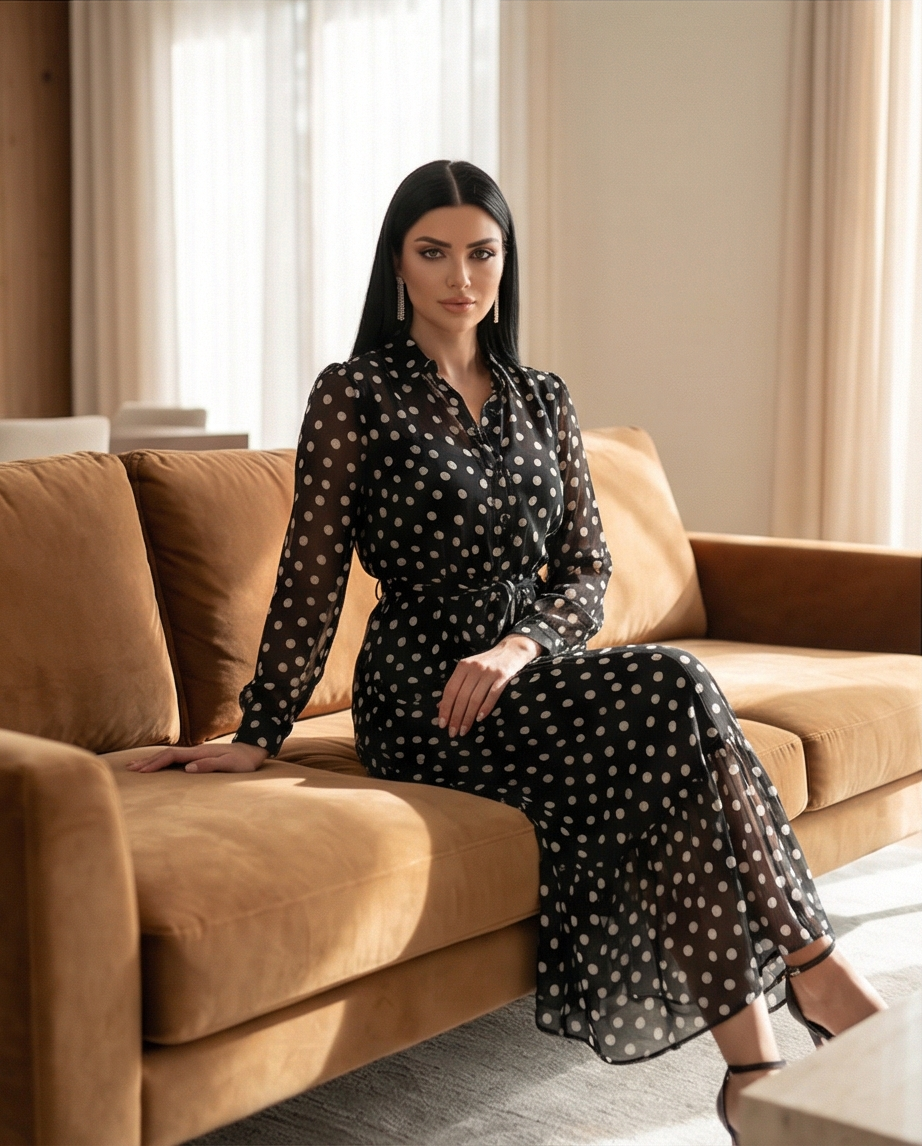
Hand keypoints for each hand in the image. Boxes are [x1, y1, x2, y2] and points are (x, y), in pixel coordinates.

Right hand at [125, 742, 268, 773]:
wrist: (253, 751)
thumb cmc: (243, 762)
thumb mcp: (229, 765)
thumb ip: (210, 765)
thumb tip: (188, 768)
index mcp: (199, 753)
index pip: (171, 757)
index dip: (155, 763)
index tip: (141, 772)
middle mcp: (195, 751)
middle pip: (165, 754)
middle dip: (147, 761)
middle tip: (129, 769)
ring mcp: (195, 753)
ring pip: (169, 755)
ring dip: (152, 760)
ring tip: (136, 766)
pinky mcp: (198, 757)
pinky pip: (175, 759)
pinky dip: (162, 761)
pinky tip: (157, 764)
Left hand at [438, 634, 542, 737]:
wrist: (512, 650)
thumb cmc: (487, 663)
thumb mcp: (469, 670)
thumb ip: (456, 686)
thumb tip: (440, 706)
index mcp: (463, 666)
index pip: (450, 690)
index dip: (445, 708)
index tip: (442, 724)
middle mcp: (474, 668)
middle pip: (461, 697)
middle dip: (455, 717)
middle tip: (452, 732)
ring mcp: (489, 672)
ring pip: (475, 699)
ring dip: (468, 717)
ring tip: (463, 730)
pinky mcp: (503, 676)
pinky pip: (492, 695)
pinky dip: (484, 708)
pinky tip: (479, 719)